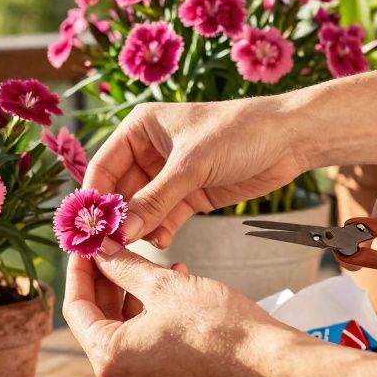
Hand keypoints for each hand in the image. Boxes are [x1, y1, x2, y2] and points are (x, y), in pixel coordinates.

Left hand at [61, 245, 309, 376]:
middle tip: (114, 244)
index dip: (79, 270)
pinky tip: (175, 282)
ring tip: (153, 261)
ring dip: (134, 292)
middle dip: (108, 279)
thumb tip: (102, 251)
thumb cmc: (219, 328)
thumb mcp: (163, 286)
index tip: (85, 245)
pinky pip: (147, 341)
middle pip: (99, 319)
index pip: (76, 308)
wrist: (270, 363)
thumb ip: (125, 267)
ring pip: (125, 328)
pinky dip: (153, 312)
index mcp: (109, 358)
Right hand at [84, 99, 307, 247]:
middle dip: (117, 218)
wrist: (289, 140)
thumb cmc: (239, 132)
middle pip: (120, 191)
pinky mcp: (191, 194)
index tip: (87, 227)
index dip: (94, 197)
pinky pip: (164, 217)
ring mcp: (170, 175)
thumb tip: (123, 231)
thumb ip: (155, 200)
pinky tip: (161, 242)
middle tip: (109, 247)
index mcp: (141, 129)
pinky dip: (160, 230)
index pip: (103, 166)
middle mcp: (150, 151)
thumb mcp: (191, 165)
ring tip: (136, 247)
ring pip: (142, 208)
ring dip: (139, 228)